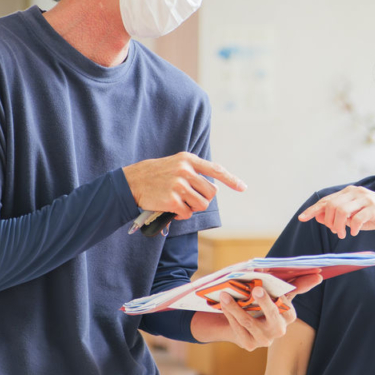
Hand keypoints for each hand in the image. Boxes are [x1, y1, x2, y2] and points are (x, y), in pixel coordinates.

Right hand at [123, 152, 245, 219]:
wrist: (131, 181)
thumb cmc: (156, 174)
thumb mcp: (176, 164)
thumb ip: (194, 171)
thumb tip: (214, 188)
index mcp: (188, 159)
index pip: (216, 169)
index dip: (231, 180)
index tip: (243, 187)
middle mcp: (185, 170)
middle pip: (211, 192)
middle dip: (203, 199)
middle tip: (190, 198)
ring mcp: (178, 185)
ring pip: (202, 204)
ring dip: (193, 207)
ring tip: (180, 203)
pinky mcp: (171, 199)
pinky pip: (187, 213)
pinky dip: (181, 215)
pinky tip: (172, 209)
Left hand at [214, 274, 321, 350]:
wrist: (241, 322)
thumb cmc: (263, 303)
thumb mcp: (278, 293)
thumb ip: (297, 285)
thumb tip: (319, 276)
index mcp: (288, 317)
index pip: (289, 309)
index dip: (282, 299)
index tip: (275, 289)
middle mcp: (279, 331)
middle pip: (272, 317)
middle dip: (264, 302)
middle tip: (255, 289)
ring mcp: (264, 340)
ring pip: (250, 322)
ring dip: (236, 307)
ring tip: (226, 294)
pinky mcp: (249, 345)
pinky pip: (239, 328)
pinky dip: (230, 315)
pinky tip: (224, 304)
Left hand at [298, 186, 374, 237]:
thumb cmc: (374, 216)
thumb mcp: (353, 216)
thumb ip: (337, 215)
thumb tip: (317, 216)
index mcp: (348, 192)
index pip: (326, 200)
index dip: (313, 209)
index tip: (302, 218)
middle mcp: (355, 192)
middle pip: (332, 206)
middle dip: (329, 222)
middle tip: (336, 232)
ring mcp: (365, 199)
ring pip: (342, 211)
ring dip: (338, 226)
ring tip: (342, 234)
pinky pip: (357, 218)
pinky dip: (353, 227)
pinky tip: (354, 233)